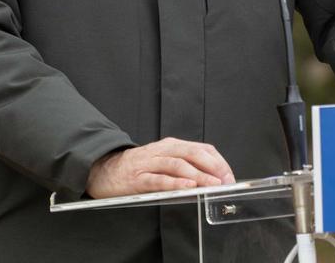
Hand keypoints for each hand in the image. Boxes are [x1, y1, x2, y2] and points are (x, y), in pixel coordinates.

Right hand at [86, 137, 235, 197]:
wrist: (104, 169)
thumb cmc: (138, 167)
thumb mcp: (164, 160)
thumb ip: (184, 166)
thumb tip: (211, 178)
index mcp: (172, 145)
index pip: (202, 148)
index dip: (218, 162)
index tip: (229, 176)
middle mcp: (163, 150)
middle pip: (192, 153)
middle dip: (212, 167)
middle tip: (224, 181)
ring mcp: (150, 163)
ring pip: (178, 165)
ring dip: (198, 175)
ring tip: (211, 185)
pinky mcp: (139, 177)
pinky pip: (159, 179)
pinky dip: (175, 183)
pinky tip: (186, 188)